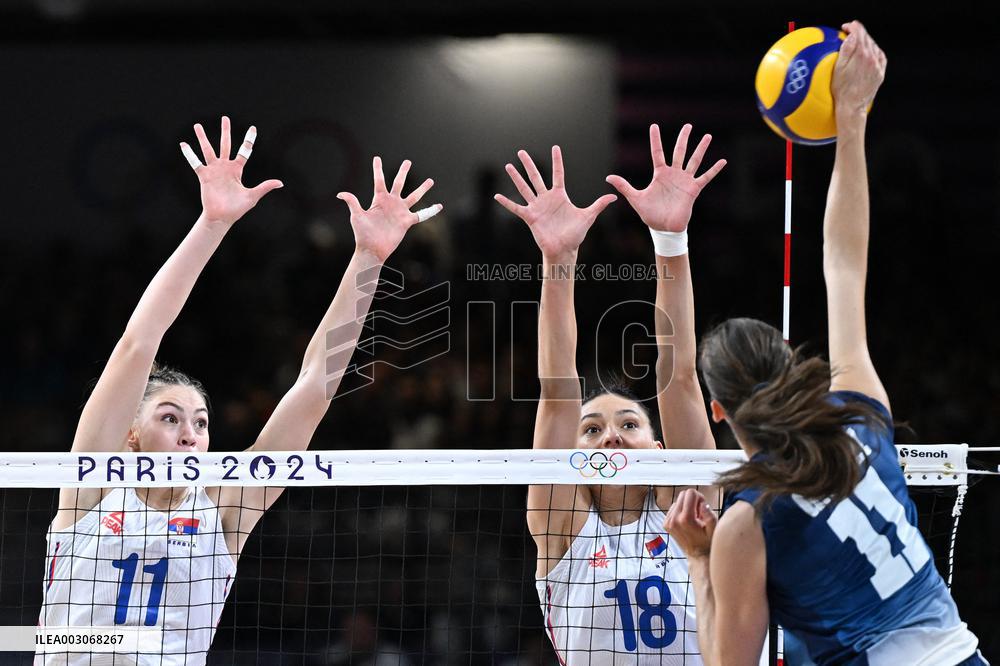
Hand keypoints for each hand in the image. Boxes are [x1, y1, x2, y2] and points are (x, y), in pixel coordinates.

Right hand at [180, 116, 282, 225]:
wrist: (223, 217)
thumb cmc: (237, 208)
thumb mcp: (253, 196)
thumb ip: (265, 187)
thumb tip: (281, 183)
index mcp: (237, 169)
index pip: (244, 150)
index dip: (248, 139)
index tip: (253, 128)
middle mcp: (225, 167)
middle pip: (225, 144)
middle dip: (225, 131)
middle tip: (225, 118)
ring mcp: (214, 170)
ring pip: (208, 150)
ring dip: (203, 138)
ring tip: (197, 125)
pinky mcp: (204, 176)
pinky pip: (196, 163)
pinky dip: (190, 154)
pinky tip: (183, 144)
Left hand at [337, 157, 441, 261]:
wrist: (373, 249)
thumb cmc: (363, 233)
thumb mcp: (357, 216)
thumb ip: (352, 202)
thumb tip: (340, 194)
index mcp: (379, 199)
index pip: (379, 180)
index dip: (378, 169)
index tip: (377, 158)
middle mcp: (391, 203)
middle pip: (399, 183)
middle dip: (403, 172)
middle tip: (408, 162)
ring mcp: (400, 211)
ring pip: (414, 196)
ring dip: (422, 189)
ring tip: (430, 180)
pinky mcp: (407, 221)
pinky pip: (422, 215)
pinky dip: (431, 210)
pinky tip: (439, 206)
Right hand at [494, 146, 616, 259]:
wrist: (564, 249)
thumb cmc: (575, 234)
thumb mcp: (588, 216)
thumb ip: (599, 205)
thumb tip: (614, 196)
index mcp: (560, 196)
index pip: (558, 174)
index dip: (557, 161)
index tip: (555, 147)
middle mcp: (546, 199)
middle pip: (536, 177)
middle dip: (529, 164)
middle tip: (521, 151)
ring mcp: (537, 207)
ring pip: (524, 188)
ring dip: (516, 178)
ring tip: (508, 166)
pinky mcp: (530, 217)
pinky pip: (516, 208)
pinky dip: (506, 203)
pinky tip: (496, 196)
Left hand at [606, 124, 725, 232]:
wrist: (663, 228)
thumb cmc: (650, 214)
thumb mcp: (635, 198)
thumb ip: (624, 186)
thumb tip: (608, 178)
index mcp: (660, 174)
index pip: (657, 152)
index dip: (655, 140)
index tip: (654, 126)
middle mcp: (673, 174)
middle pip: (679, 152)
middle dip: (683, 138)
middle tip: (688, 125)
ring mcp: (684, 181)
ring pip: (694, 161)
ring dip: (701, 149)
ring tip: (707, 136)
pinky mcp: (693, 190)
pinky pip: (705, 177)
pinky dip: (714, 170)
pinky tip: (723, 161)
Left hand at [663, 488, 717, 559]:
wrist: (698, 556)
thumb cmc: (708, 543)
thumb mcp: (714, 529)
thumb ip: (709, 514)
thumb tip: (702, 504)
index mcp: (686, 519)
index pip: (690, 493)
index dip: (699, 497)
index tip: (703, 507)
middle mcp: (674, 519)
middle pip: (683, 494)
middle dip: (693, 500)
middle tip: (699, 513)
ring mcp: (668, 522)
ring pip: (678, 501)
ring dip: (686, 506)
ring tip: (694, 519)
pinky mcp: (666, 524)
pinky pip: (673, 508)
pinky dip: (680, 511)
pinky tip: (687, 521)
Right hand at [832, 21, 886, 116]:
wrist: (852, 106)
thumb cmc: (841, 90)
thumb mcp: (838, 69)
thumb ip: (846, 50)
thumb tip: (851, 36)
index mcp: (861, 55)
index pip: (859, 33)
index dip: (852, 27)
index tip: (846, 28)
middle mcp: (872, 59)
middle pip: (867, 38)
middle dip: (858, 33)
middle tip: (849, 32)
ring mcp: (878, 66)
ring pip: (874, 46)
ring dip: (866, 42)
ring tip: (857, 42)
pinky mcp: (880, 73)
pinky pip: (881, 56)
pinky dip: (875, 51)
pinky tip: (869, 52)